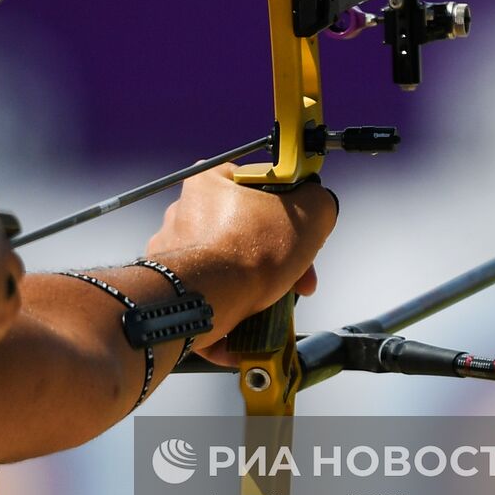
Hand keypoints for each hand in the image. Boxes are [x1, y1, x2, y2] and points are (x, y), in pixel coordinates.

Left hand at [145, 163, 336, 350]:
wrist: (211, 300)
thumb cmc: (250, 253)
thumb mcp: (311, 210)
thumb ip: (318, 201)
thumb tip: (318, 209)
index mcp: (208, 181)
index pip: (258, 186)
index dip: (290, 210)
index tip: (303, 231)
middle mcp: (184, 213)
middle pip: (246, 230)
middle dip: (278, 255)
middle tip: (297, 274)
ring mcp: (176, 252)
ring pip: (230, 263)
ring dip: (258, 280)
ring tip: (276, 297)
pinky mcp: (176, 287)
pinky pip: (213, 293)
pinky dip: (234, 306)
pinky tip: (252, 313)